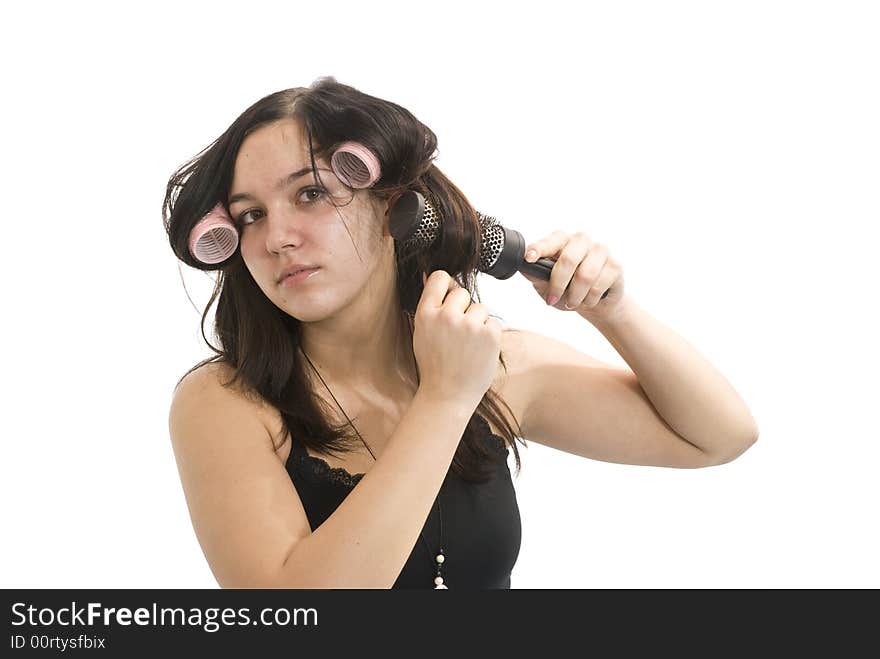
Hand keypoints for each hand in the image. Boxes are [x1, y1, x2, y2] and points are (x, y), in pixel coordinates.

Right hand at [413, 270, 502, 405]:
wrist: (447, 396)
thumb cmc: (435, 366)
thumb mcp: (422, 333)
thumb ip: (430, 306)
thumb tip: (430, 276)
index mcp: (426, 314)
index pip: (440, 277)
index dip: (446, 286)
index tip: (448, 298)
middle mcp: (447, 316)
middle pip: (462, 292)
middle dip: (463, 308)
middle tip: (458, 333)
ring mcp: (469, 325)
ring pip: (480, 307)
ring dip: (478, 322)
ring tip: (468, 345)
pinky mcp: (489, 334)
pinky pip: (494, 322)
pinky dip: (490, 335)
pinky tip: (479, 351)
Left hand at [519, 230, 625, 322]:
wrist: (594, 302)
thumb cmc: (568, 289)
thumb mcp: (546, 285)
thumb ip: (536, 275)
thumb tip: (525, 268)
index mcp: (562, 241)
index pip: (551, 241)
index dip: (539, 249)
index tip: (529, 257)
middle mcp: (582, 241)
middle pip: (569, 259)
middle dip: (558, 284)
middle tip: (552, 300)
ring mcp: (600, 251)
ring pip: (585, 275)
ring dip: (575, 296)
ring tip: (572, 303)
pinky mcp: (615, 265)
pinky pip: (599, 285)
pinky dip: (589, 299)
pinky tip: (588, 300)